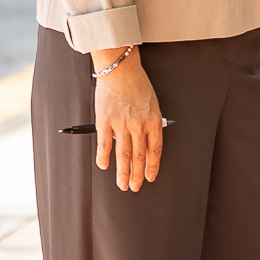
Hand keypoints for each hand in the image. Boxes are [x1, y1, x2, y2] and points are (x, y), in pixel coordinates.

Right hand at [92, 52, 162, 191]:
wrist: (120, 72)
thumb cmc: (138, 87)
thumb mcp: (152, 105)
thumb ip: (150, 124)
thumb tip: (144, 143)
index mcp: (153, 121)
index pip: (155, 149)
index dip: (152, 166)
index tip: (150, 178)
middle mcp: (138, 125)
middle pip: (139, 156)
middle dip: (137, 175)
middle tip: (134, 188)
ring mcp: (121, 125)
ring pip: (123, 154)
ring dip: (123, 172)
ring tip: (122, 185)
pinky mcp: (105, 122)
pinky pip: (104, 144)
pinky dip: (104, 157)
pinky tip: (104, 166)